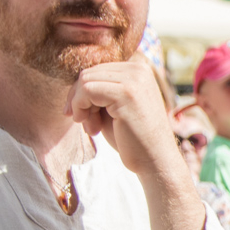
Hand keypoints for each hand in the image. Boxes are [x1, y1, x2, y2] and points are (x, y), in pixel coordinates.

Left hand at [67, 59, 184, 181]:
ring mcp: (134, 79)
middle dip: (79, 100)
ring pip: (85, 80)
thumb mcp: (113, 107)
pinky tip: (91, 127)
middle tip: (87, 125)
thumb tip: (74, 78)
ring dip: (79, 106)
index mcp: (139, 69)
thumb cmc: (132, 137)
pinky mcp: (126, 93)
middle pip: (88, 73)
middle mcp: (139, 68)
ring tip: (91, 127)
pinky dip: (80, 108)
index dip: (83, 93)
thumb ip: (99, 89)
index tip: (86, 117)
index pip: (96, 70)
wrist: (155, 161)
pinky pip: (87, 90)